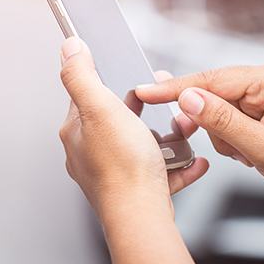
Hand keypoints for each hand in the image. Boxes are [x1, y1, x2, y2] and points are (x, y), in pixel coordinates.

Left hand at [58, 37, 208, 216]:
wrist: (141, 217)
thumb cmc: (122, 165)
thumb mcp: (99, 107)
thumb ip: (81, 75)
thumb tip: (69, 47)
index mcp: (77, 132)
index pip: (87, 96)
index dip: (110, 82)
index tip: (131, 77)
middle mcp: (90, 154)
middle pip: (119, 121)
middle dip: (146, 111)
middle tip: (167, 105)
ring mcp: (113, 174)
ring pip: (142, 147)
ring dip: (167, 137)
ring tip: (184, 132)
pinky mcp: (135, 191)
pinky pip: (161, 173)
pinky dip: (179, 166)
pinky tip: (193, 161)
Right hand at [135, 64, 263, 204]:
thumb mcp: (262, 147)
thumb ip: (221, 121)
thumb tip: (188, 98)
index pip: (211, 80)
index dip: (175, 88)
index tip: (144, 90)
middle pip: (214, 94)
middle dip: (214, 126)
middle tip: (236, 149)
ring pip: (220, 110)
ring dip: (227, 137)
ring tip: (252, 155)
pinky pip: (233, 118)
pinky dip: (235, 139)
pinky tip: (253, 153)